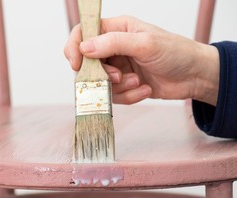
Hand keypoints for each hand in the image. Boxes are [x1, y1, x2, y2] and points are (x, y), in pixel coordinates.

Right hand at [64, 16, 219, 105]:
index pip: (83, 33)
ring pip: (100, 83)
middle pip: (88, 63)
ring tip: (138, 82)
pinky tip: (144, 89)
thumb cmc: (175, 52)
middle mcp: (113, 47)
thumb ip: (113, 43)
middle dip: (103, 74)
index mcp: (116, 29)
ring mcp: (117, 67)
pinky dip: (128, 96)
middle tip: (119, 76)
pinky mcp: (123, 85)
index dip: (75, 47)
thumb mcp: (145, 43)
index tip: (76, 64)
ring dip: (119, 87)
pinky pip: (113, 95)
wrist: (195, 76)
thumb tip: (84, 47)